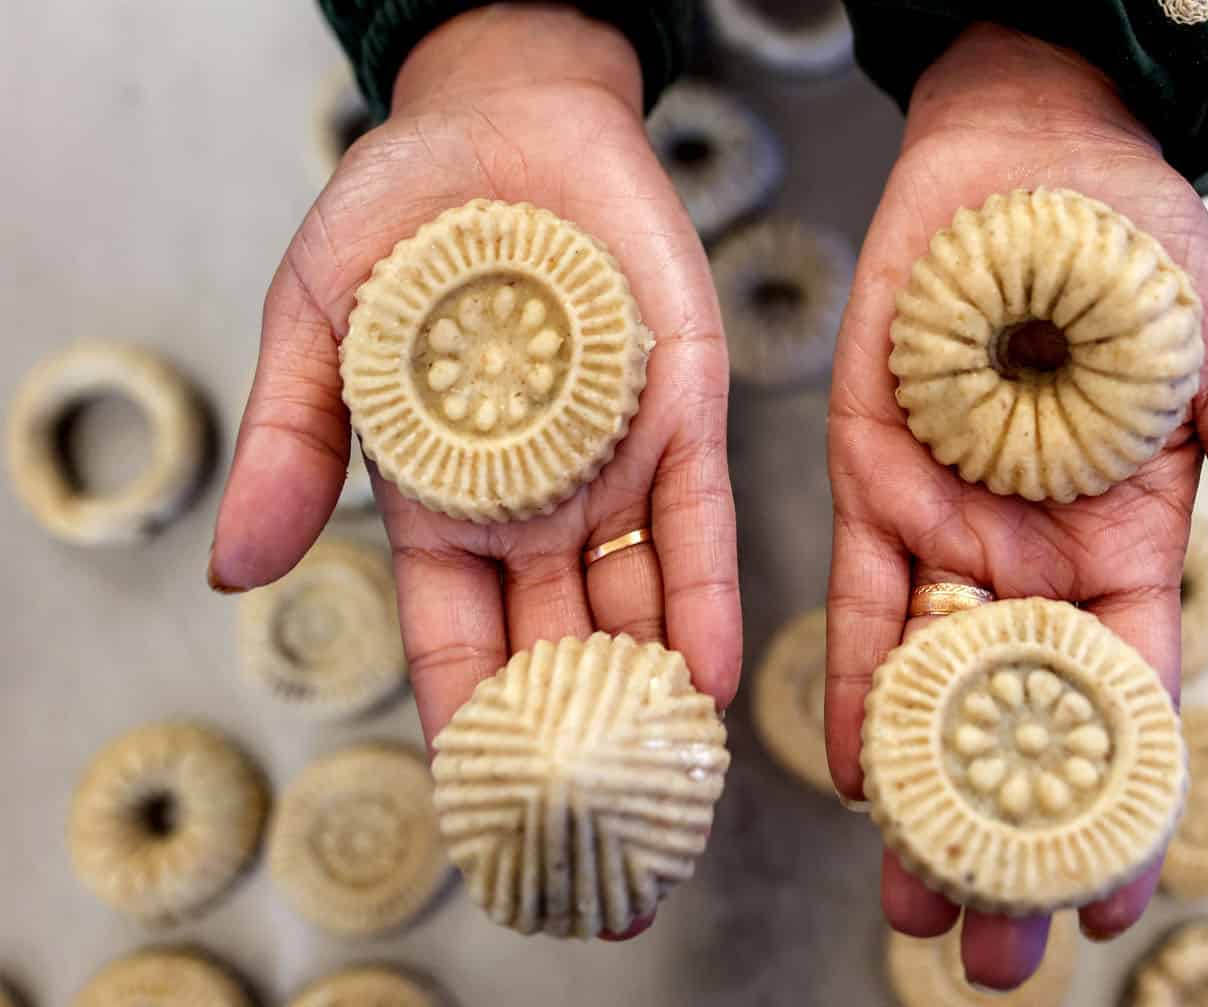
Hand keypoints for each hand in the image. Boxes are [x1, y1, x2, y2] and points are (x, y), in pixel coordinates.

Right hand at [209, 3, 740, 861]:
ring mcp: (616, 467)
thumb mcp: (315, 322)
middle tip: (606, 868)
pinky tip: (707, 676)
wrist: (504, 123)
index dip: (470, 740)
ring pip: (638, 610)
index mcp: (445, 506)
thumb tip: (231, 565)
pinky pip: (699, 523)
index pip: (457, 650)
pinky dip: (702, 596)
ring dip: (653, 703)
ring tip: (671, 800)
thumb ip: (288, 440)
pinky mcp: (684, 413)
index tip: (488, 830)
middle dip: (578, 757)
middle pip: (560, 657)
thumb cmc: (397, 217)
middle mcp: (538, 509)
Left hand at [825, 26, 1207, 988]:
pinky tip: (851, 773)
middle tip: (986, 953)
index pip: (1125, 710)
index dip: (1114, 813)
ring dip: (918, 797)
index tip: (1100, 908)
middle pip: (1018, 728)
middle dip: (1003, 839)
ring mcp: (950, 531)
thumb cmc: (1149, 254)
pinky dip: (855, 687)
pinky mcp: (868, 486)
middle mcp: (1035, 563)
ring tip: (908, 899)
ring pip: (933, 689)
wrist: (1030, 160)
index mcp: (1129, 552)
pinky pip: (861, 605)